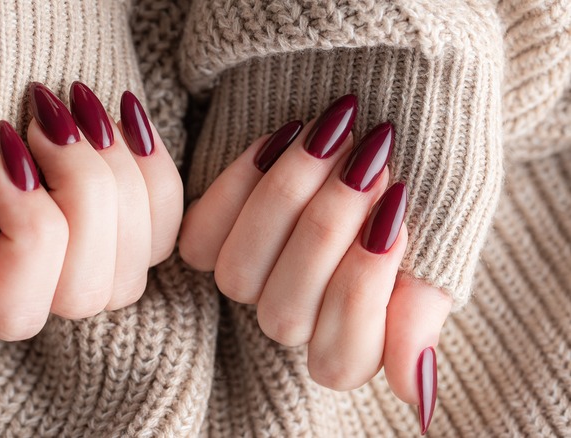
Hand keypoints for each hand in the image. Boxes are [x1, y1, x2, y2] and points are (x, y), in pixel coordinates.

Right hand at [0, 82, 181, 344]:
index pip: (15, 307)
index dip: (25, 225)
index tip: (5, 149)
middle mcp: (35, 287)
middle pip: (85, 291)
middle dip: (78, 190)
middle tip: (46, 120)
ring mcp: (89, 261)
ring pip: (134, 260)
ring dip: (113, 172)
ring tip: (79, 107)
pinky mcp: (130, 227)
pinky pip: (166, 221)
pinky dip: (149, 163)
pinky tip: (122, 114)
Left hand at [179, 95, 450, 433]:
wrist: (385, 102)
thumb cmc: (424, 175)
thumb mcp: (442, 239)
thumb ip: (422, 311)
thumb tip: (416, 395)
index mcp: (355, 334)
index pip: (340, 359)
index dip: (362, 290)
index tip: (397, 212)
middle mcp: (296, 314)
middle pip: (284, 315)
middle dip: (327, 230)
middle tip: (371, 160)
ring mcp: (252, 277)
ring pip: (238, 277)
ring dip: (285, 201)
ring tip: (333, 135)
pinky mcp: (213, 235)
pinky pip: (201, 236)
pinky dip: (240, 183)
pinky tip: (283, 135)